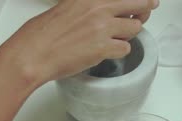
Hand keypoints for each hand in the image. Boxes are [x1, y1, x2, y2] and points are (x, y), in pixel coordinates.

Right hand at [0, 0, 158, 89]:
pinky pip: (126, 48)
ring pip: (135, 28)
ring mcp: (103, 27)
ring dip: (129, 34)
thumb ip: (87, 7)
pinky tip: (109, 52)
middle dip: (146, 8)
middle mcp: (99, 7)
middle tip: (149, 9)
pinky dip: (120, 52)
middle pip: (138, 4)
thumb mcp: (65, 8)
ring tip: (117, 38)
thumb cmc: (41, 34)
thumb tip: (102, 11)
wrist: (32, 54)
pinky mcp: (104, 48)